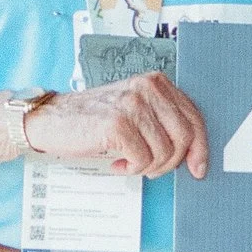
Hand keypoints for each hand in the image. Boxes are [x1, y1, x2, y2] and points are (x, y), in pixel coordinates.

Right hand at [23, 75, 208, 181]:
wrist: (51, 120)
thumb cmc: (94, 120)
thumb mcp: (135, 111)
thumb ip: (162, 121)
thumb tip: (194, 153)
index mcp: (156, 83)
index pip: (194, 117)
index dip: (200, 147)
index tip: (197, 168)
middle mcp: (147, 88)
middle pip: (184, 137)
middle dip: (171, 162)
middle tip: (150, 168)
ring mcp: (132, 105)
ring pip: (164, 152)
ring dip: (148, 167)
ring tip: (128, 162)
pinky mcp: (118, 124)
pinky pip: (143, 160)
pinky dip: (132, 168)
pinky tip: (117, 162)